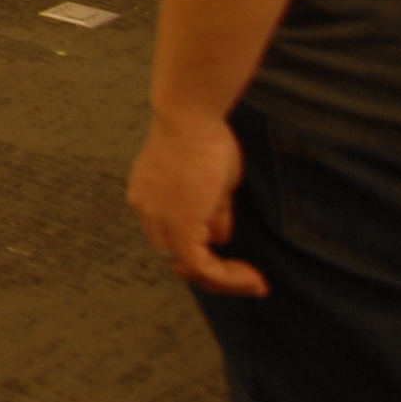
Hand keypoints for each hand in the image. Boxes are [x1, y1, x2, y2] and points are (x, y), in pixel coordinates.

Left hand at [129, 112, 266, 297]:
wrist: (189, 119)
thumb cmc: (204, 138)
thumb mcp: (212, 183)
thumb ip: (213, 212)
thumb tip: (220, 236)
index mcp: (149, 197)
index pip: (169, 236)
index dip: (200, 252)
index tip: (231, 259)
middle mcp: (146, 211)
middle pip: (174, 257)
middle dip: (212, 272)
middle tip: (246, 278)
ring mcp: (159, 220)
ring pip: (187, 266)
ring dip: (223, 280)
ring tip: (253, 282)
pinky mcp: (178, 225)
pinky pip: (202, 266)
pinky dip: (227, 277)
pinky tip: (252, 277)